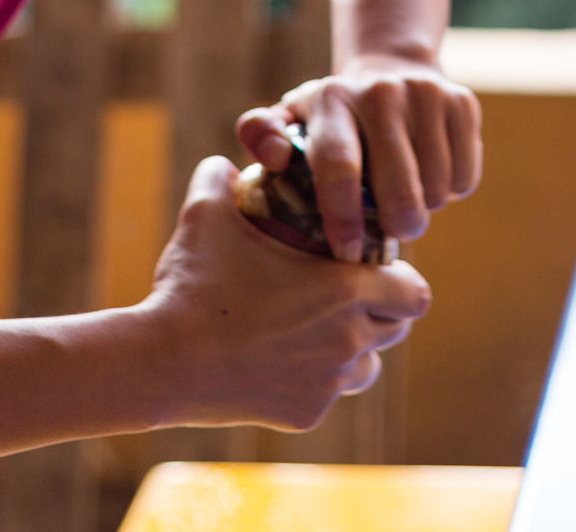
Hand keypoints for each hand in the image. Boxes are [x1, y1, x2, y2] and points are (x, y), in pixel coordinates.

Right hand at [139, 157, 430, 431]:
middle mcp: (348, 341)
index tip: (375, 267)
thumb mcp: (207, 214)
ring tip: (319, 329)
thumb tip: (224, 161)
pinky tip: (283, 360)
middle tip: (347, 295)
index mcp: (345, 290)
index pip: (414, 291)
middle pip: (397, 328)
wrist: (161, 362)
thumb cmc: (192, 284)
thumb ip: (221, 176)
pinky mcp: (305, 414)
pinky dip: (315, 380)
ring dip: (353, 348)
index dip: (401, 278)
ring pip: (367, 367)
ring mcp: (328, 383)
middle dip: (381, 310)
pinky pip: (327, 395)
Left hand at [238, 57, 482, 260]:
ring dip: (423, 209)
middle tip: (389, 232)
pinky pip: (464, 177)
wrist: (392, 72)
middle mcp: (380, 92)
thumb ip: (262, 135)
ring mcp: (426, 94)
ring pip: (436, 189)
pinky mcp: (463, 103)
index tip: (348, 252)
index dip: (344, 219)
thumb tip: (273, 157)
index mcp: (331, 100)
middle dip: (395, 228)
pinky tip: (429, 175)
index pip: (339, 168)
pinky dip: (450, 191)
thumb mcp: (291, 121)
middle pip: (398, 190)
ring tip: (404, 196)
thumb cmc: (332, 119)